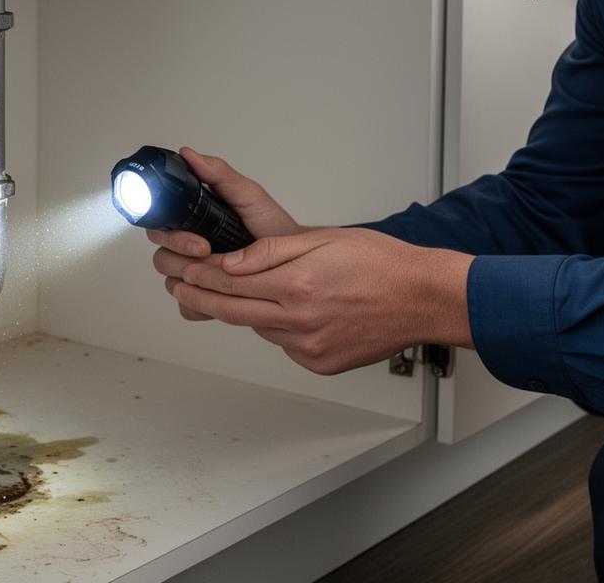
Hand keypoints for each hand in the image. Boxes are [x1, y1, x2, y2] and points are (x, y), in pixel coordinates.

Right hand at [146, 147, 304, 321]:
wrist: (297, 264)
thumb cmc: (274, 229)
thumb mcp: (249, 196)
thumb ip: (220, 174)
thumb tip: (190, 154)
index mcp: (194, 221)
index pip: (161, 225)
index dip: (171, 233)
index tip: (197, 239)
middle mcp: (189, 247)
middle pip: (161, 254)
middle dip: (180, 255)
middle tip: (207, 252)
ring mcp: (197, 274)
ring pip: (171, 281)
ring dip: (190, 280)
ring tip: (217, 274)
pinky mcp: (205, 298)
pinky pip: (187, 305)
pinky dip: (199, 304)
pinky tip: (218, 297)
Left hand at [168, 227, 474, 374]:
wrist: (424, 298)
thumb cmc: (383, 263)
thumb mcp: (323, 239)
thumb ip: (272, 251)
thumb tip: (232, 262)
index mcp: (297, 285)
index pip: (230, 283)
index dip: (200, 276)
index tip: (182, 271)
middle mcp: (301, 321)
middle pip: (233, 312)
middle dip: (201, 298)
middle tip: (180, 287)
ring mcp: (311, 347)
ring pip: (260, 329)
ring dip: (245, 311)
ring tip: (236, 293)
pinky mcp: (322, 363)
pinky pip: (286, 344)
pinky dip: (279, 328)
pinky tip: (289, 312)